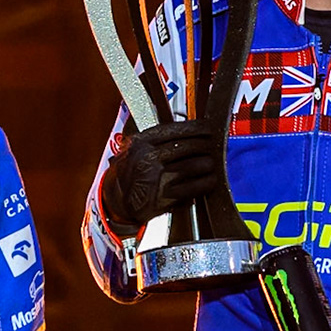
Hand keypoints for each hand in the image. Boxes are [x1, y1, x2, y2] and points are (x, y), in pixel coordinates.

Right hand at [99, 120, 223, 232]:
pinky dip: (205, 183)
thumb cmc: (129, 175)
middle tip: (212, 146)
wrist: (117, 202)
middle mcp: (147, 157)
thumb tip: (188, 130)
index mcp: (141, 142)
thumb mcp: (135, 149)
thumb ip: (157, 140)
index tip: (207, 128)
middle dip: (205, 146)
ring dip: (206, 164)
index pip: (175, 129)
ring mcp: (155, 177)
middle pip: (187, 146)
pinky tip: (210, 180)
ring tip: (211, 163)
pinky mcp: (164, 197)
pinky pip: (192, 187)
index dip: (196, 128)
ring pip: (192, 165)